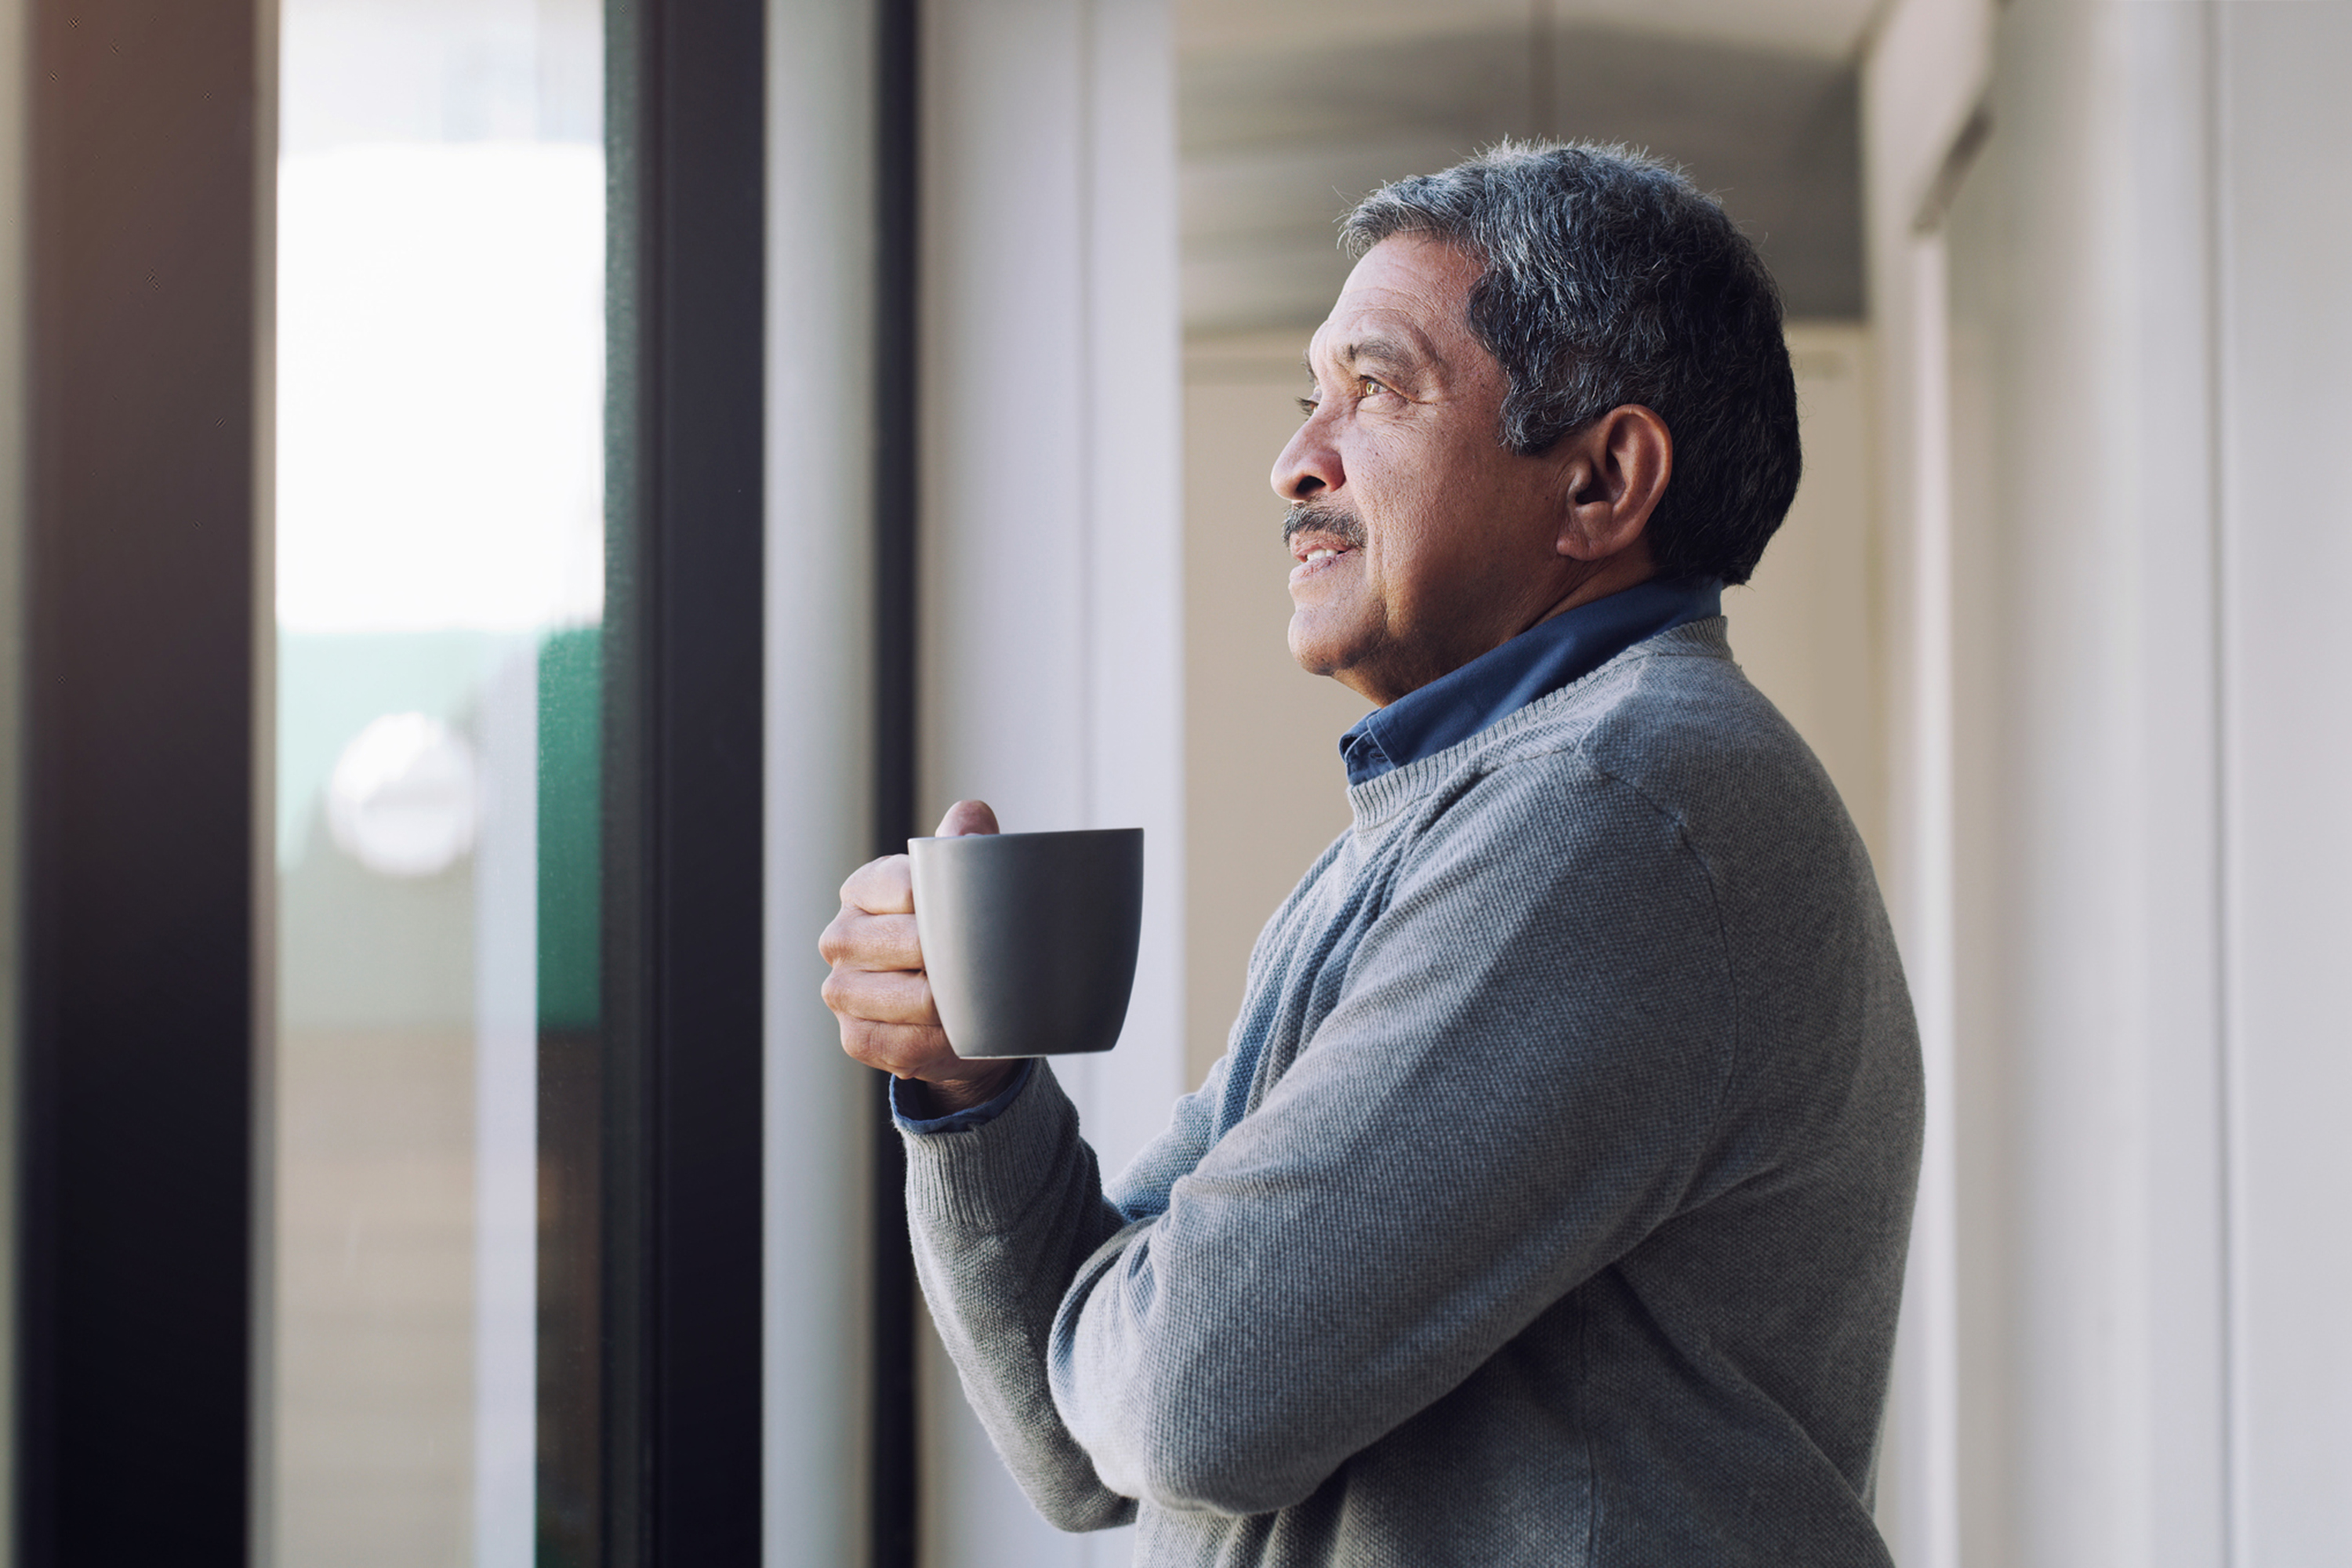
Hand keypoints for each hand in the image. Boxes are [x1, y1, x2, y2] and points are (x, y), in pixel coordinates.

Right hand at [819, 800, 1020, 1113]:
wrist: (960, 1011)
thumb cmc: (960, 937)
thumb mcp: (965, 888)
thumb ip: (968, 846)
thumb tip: (972, 817)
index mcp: (864, 888)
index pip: (910, 888)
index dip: (952, 906)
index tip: (982, 917)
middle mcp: (841, 937)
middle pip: (911, 944)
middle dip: (958, 958)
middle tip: (991, 964)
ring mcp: (841, 990)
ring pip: (911, 998)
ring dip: (955, 1005)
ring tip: (980, 1000)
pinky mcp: (854, 1037)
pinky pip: (903, 1044)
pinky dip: (940, 1044)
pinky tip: (957, 1033)